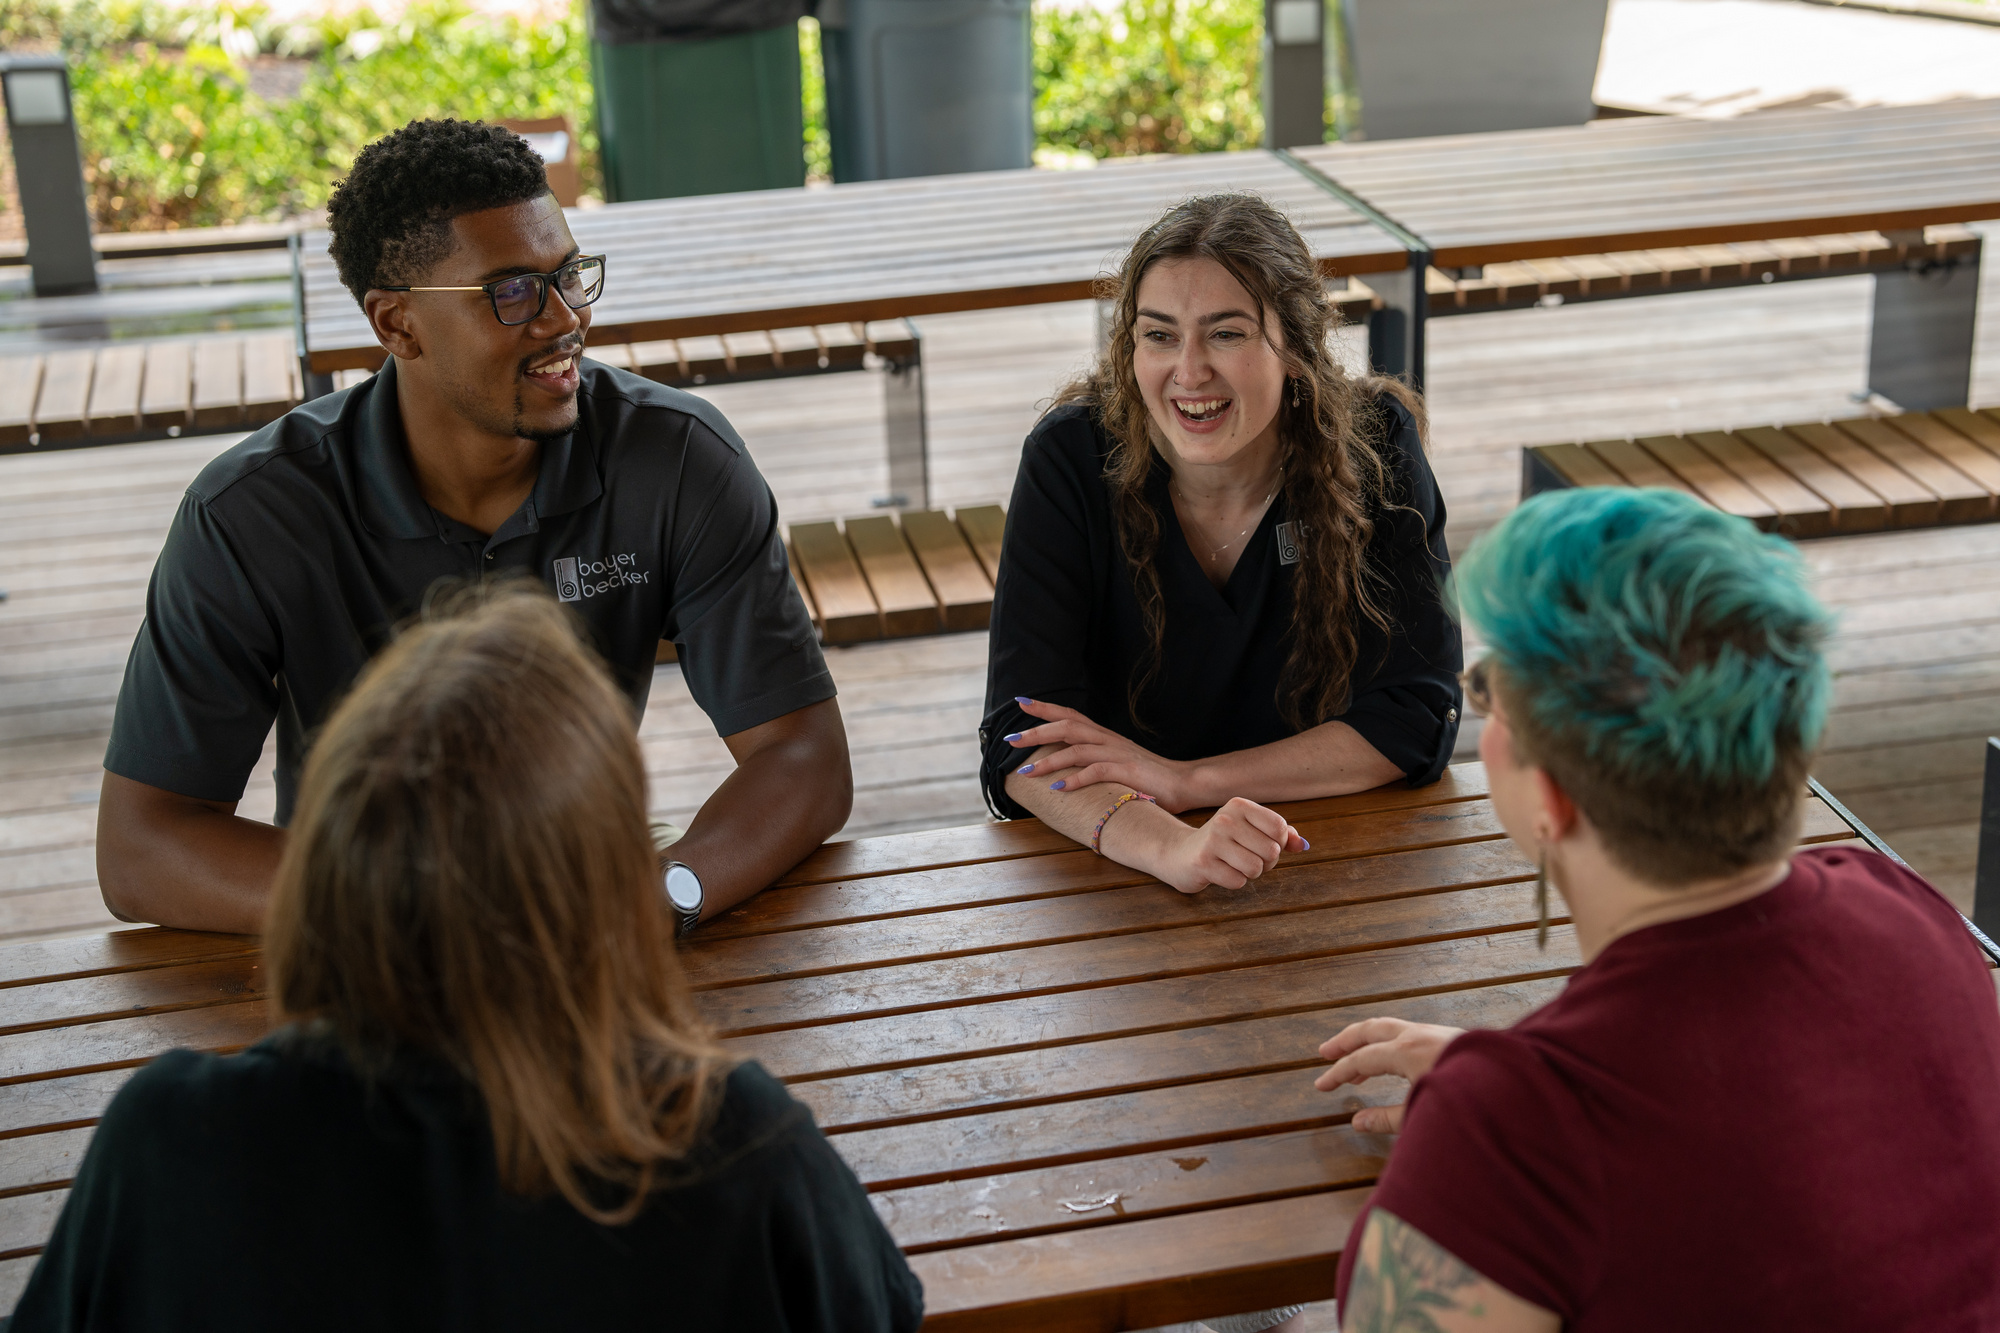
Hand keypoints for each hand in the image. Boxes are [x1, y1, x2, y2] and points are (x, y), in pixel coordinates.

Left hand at [1004, 697, 1201, 810]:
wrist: (1183, 782)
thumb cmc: (1148, 776)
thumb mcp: (1116, 762)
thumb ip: (1093, 759)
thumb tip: (1065, 764)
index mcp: (1103, 735)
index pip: (1070, 714)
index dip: (1045, 708)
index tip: (1020, 702)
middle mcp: (1107, 740)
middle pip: (1066, 727)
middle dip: (1036, 731)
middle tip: (1011, 739)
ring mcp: (1117, 754)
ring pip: (1075, 750)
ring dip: (1048, 761)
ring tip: (1025, 772)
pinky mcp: (1127, 772)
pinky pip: (1096, 772)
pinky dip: (1075, 780)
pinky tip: (1058, 788)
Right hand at [1151, 796, 1304, 893]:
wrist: (1179, 853)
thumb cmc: (1224, 843)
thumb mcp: (1250, 830)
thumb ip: (1280, 835)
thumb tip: (1302, 845)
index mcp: (1239, 806)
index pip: (1279, 828)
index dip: (1279, 844)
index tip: (1263, 844)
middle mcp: (1225, 819)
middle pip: (1271, 851)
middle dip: (1265, 862)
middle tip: (1247, 858)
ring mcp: (1212, 841)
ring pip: (1256, 868)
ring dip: (1250, 873)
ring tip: (1234, 865)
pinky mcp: (1203, 862)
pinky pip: (1238, 881)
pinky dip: (1233, 881)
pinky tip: (1220, 872)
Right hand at [1314, 1017, 1464, 1133]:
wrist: (1516, 1085)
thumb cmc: (1470, 1101)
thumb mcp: (1424, 1113)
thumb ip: (1388, 1119)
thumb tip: (1356, 1122)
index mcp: (1406, 1051)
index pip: (1361, 1059)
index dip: (1337, 1073)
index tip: (1320, 1086)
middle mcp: (1417, 1035)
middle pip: (1369, 1030)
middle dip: (1344, 1041)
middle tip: (1324, 1053)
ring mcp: (1433, 1032)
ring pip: (1389, 1027)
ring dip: (1365, 1040)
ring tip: (1353, 1060)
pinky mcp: (1448, 1037)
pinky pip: (1406, 1032)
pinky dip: (1387, 1042)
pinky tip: (1389, 1060)